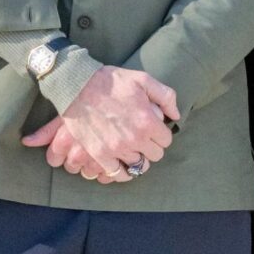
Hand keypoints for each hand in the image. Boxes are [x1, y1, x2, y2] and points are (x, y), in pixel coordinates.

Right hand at [22, 65, 178, 181]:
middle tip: (143, 139)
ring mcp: (117, 148)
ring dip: (138, 158)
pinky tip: (121, 163)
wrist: (77, 85)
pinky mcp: (100, 154)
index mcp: (148, 121)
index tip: (153, 130)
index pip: (166, 140)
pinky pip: (117, 173)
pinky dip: (121, 172)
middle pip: (155, 155)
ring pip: (139, 166)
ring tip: (132, 150)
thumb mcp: (143, 79)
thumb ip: (165, 96)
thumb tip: (175, 115)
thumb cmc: (110, 81)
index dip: (161, 134)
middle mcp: (135, 138)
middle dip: (151, 146)